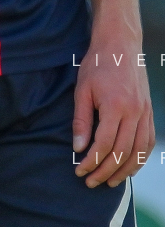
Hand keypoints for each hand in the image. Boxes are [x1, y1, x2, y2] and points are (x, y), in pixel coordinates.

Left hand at [73, 37, 154, 186]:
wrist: (121, 44)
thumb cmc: (97, 64)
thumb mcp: (82, 90)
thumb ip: (81, 120)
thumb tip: (79, 148)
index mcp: (115, 106)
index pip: (104, 145)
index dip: (92, 161)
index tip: (80, 170)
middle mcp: (134, 112)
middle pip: (122, 152)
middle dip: (106, 171)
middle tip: (91, 182)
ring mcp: (145, 112)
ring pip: (139, 151)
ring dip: (125, 170)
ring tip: (110, 182)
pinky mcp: (149, 111)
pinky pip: (148, 141)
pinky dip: (140, 158)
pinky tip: (129, 166)